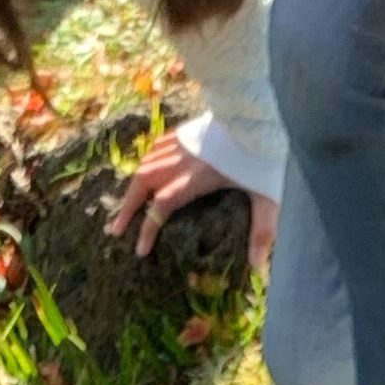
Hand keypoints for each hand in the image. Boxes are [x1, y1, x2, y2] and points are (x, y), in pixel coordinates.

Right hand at [106, 128, 277, 265]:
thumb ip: (262, 231)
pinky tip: (145, 170)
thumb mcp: (269, 197)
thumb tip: (257, 268)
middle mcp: (184, 159)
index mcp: (198, 177)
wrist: (264, 116)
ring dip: (134, 186)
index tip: (140, 251)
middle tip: (116, 230)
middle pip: (144, 183)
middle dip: (128, 208)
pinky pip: (157, 146)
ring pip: (146, 164)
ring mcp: (183, 142)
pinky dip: (147, 162)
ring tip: (127, 205)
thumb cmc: (267, 156)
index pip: (162, 206)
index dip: (147, 229)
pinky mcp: (188, 131)